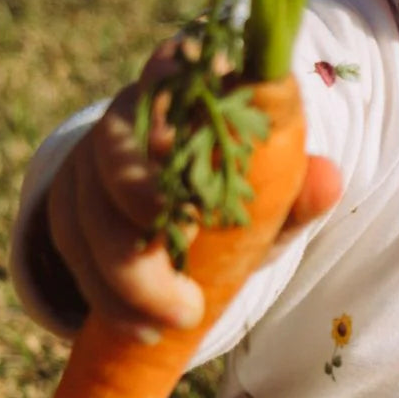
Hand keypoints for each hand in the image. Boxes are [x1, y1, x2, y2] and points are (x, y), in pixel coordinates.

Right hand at [46, 41, 339, 339]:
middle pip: (115, 154)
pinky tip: (141, 327)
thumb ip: (300, 190)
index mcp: (189, 92)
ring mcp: (91, 156)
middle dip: (145, 228)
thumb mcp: (273, 197)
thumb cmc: (238, 195)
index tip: (197, 163)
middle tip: (187, 294)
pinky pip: (70, 242)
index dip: (172, 108)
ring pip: (87, 209)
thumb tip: (331, 178)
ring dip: (125, 277)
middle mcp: (131, 112)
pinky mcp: (67, 199)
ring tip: (173, 321)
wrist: (185, 220)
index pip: (170, 71)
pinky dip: (102, 291)